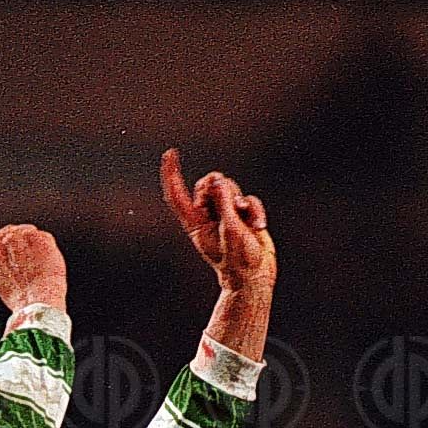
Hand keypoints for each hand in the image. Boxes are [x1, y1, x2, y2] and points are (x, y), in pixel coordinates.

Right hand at [0, 207, 67, 312]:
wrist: (37, 304)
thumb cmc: (23, 300)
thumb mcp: (3, 283)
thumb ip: (3, 261)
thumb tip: (16, 248)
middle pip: (11, 233)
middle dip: (22, 246)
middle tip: (29, 271)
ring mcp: (13, 238)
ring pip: (28, 234)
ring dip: (35, 248)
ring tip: (36, 270)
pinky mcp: (31, 234)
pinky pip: (44, 237)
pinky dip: (48, 250)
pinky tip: (44, 265)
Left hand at [160, 149, 275, 290]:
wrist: (256, 274)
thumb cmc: (238, 260)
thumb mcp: (229, 231)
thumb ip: (224, 204)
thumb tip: (220, 182)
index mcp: (195, 223)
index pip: (177, 196)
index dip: (172, 174)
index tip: (170, 153)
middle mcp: (208, 216)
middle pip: (208, 184)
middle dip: (220, 188)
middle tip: (231, 204)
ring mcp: (225, 213)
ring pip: (229, 188)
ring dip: (239, 201)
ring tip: (245, 224)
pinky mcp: (242, 213)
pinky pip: (248, 198)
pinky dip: (254, 210)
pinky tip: (257, 227)